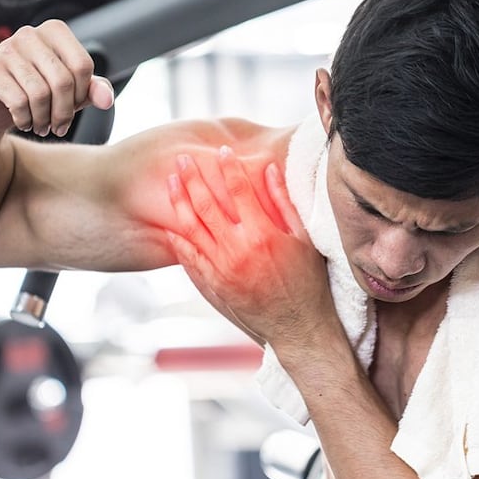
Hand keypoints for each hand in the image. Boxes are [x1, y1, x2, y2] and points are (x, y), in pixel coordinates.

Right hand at [0, 19, 114, 136]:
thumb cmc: (37, 93)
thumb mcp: (71, 92)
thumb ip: (92, 90)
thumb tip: (107, 99)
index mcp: (54, 31)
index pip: (82, 65)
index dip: (82, 94)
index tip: (73, 107)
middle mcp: (29, 34)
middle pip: (62, 81)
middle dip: (64, 112)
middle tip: (59, 127)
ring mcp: (6, 49)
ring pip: (40, 93)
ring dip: (44, 119)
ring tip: (42, 127)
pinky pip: (19, 102)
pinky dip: (25, 119)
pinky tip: (24, 122)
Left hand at [165, 146, 336, 348]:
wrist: (298, 327)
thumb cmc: (307, 283)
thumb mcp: (303, 239)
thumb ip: (283, 203)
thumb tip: (269, 170)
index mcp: (263, 234)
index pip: (239, 190)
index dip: (228, 167)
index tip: (222, 151)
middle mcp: (238, 250)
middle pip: (207, 204)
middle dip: (193, 177)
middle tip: (182, 159)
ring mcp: (223, 268)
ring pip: (192, 228)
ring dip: (179, 202)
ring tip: (171, 183)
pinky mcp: (215, 284)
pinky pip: (190, 257)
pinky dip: (178, 239)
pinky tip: (170, 224)